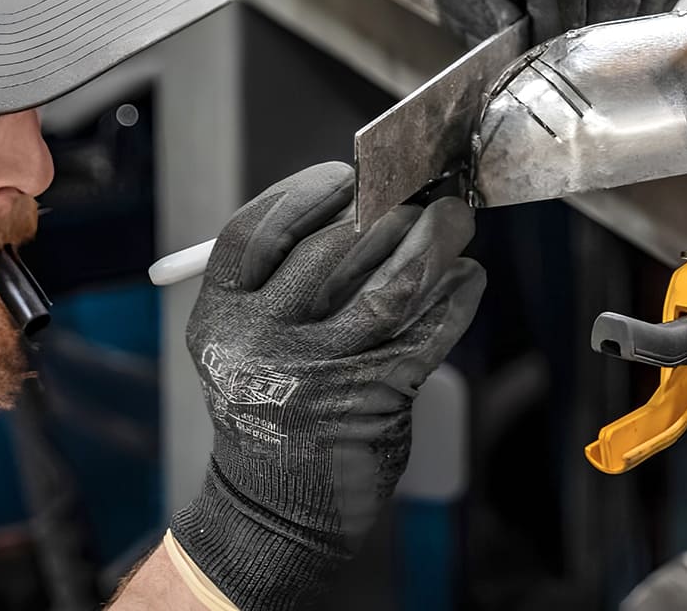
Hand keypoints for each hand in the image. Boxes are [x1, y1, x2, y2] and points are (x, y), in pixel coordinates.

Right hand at [169, 163, 484, 609]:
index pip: (256, 232)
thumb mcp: (245, 340)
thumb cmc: (272, 403)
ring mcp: (317, 374)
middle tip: (422, 196)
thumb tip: (364, 198)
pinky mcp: (372, 400)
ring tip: (455, 221)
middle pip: (331, 250)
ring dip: (432, 243)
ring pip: (388, 285)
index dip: (304, 194)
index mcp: (218, 318)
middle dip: (387, 211)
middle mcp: (259, 344)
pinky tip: (467, 278)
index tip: (346, 176)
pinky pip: (426, 333)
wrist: (275, 510)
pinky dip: (455, 298)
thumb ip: (286, 277)